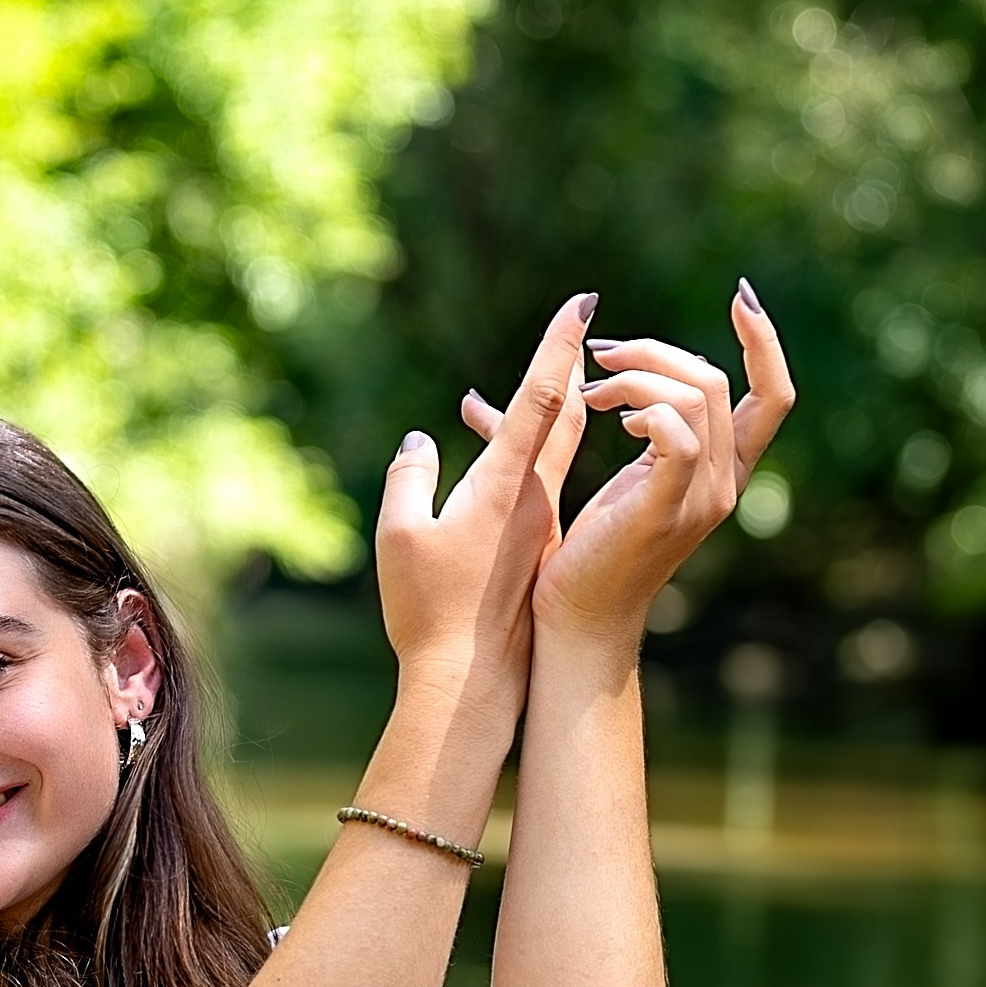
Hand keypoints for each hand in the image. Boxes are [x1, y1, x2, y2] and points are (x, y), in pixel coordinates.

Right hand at [375, 294, 596, 692]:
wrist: (470, 683)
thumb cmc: (430, 612)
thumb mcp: (401, 537)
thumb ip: (408, 479)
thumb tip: (420, 444)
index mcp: (507, 486)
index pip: (543, 400)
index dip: (561, 347)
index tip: (584, 303)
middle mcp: (533, 500)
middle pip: (558, 418)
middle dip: (561, 370)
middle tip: (577, 328)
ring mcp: (537, 527)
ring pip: (540, 455)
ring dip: (525, 419)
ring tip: (486, 400)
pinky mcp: (531, 553)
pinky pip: (529, 489)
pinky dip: (511, 464)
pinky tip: (485, 468)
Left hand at [532, 283, 795, 646]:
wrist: (576, 620)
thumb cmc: (581, 553)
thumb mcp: (608, 472)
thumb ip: (602, 419)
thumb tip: (538, 373)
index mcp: (721, 471)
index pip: (774, 395)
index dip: (766, 341)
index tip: (739, 297)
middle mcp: (723, 483)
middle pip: (717, 380)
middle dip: (656, 352)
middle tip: (600, 361)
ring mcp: (700, 500)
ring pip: (697, 397)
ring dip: (638, 378)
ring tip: (593, 394)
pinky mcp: (665, 510)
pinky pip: (678, 436)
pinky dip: (647, 411)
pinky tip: (616, 422)